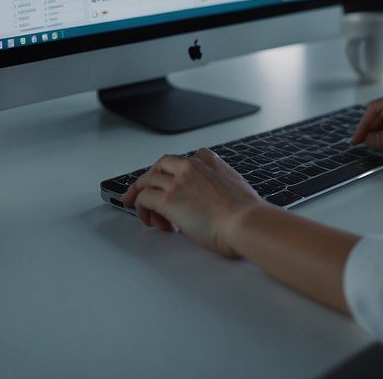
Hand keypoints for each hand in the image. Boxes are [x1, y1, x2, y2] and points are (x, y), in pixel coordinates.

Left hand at [121, 148, 264, 257]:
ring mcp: (178, 181)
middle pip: (159, 166)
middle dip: (146, 180)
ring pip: (147, 181)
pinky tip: (151, 221)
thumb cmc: (245, 213)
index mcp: (210, 162)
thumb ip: (220, 185)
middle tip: (137, 194)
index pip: (181, 160)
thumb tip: (213, 199)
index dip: (170, 174)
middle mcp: (191, 167)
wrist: (245, 222)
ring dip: (143, 198)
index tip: (165, 182)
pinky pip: (144, 199)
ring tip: (148, 215)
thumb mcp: (236, 187)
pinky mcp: (167, 199)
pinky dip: (142, 210)